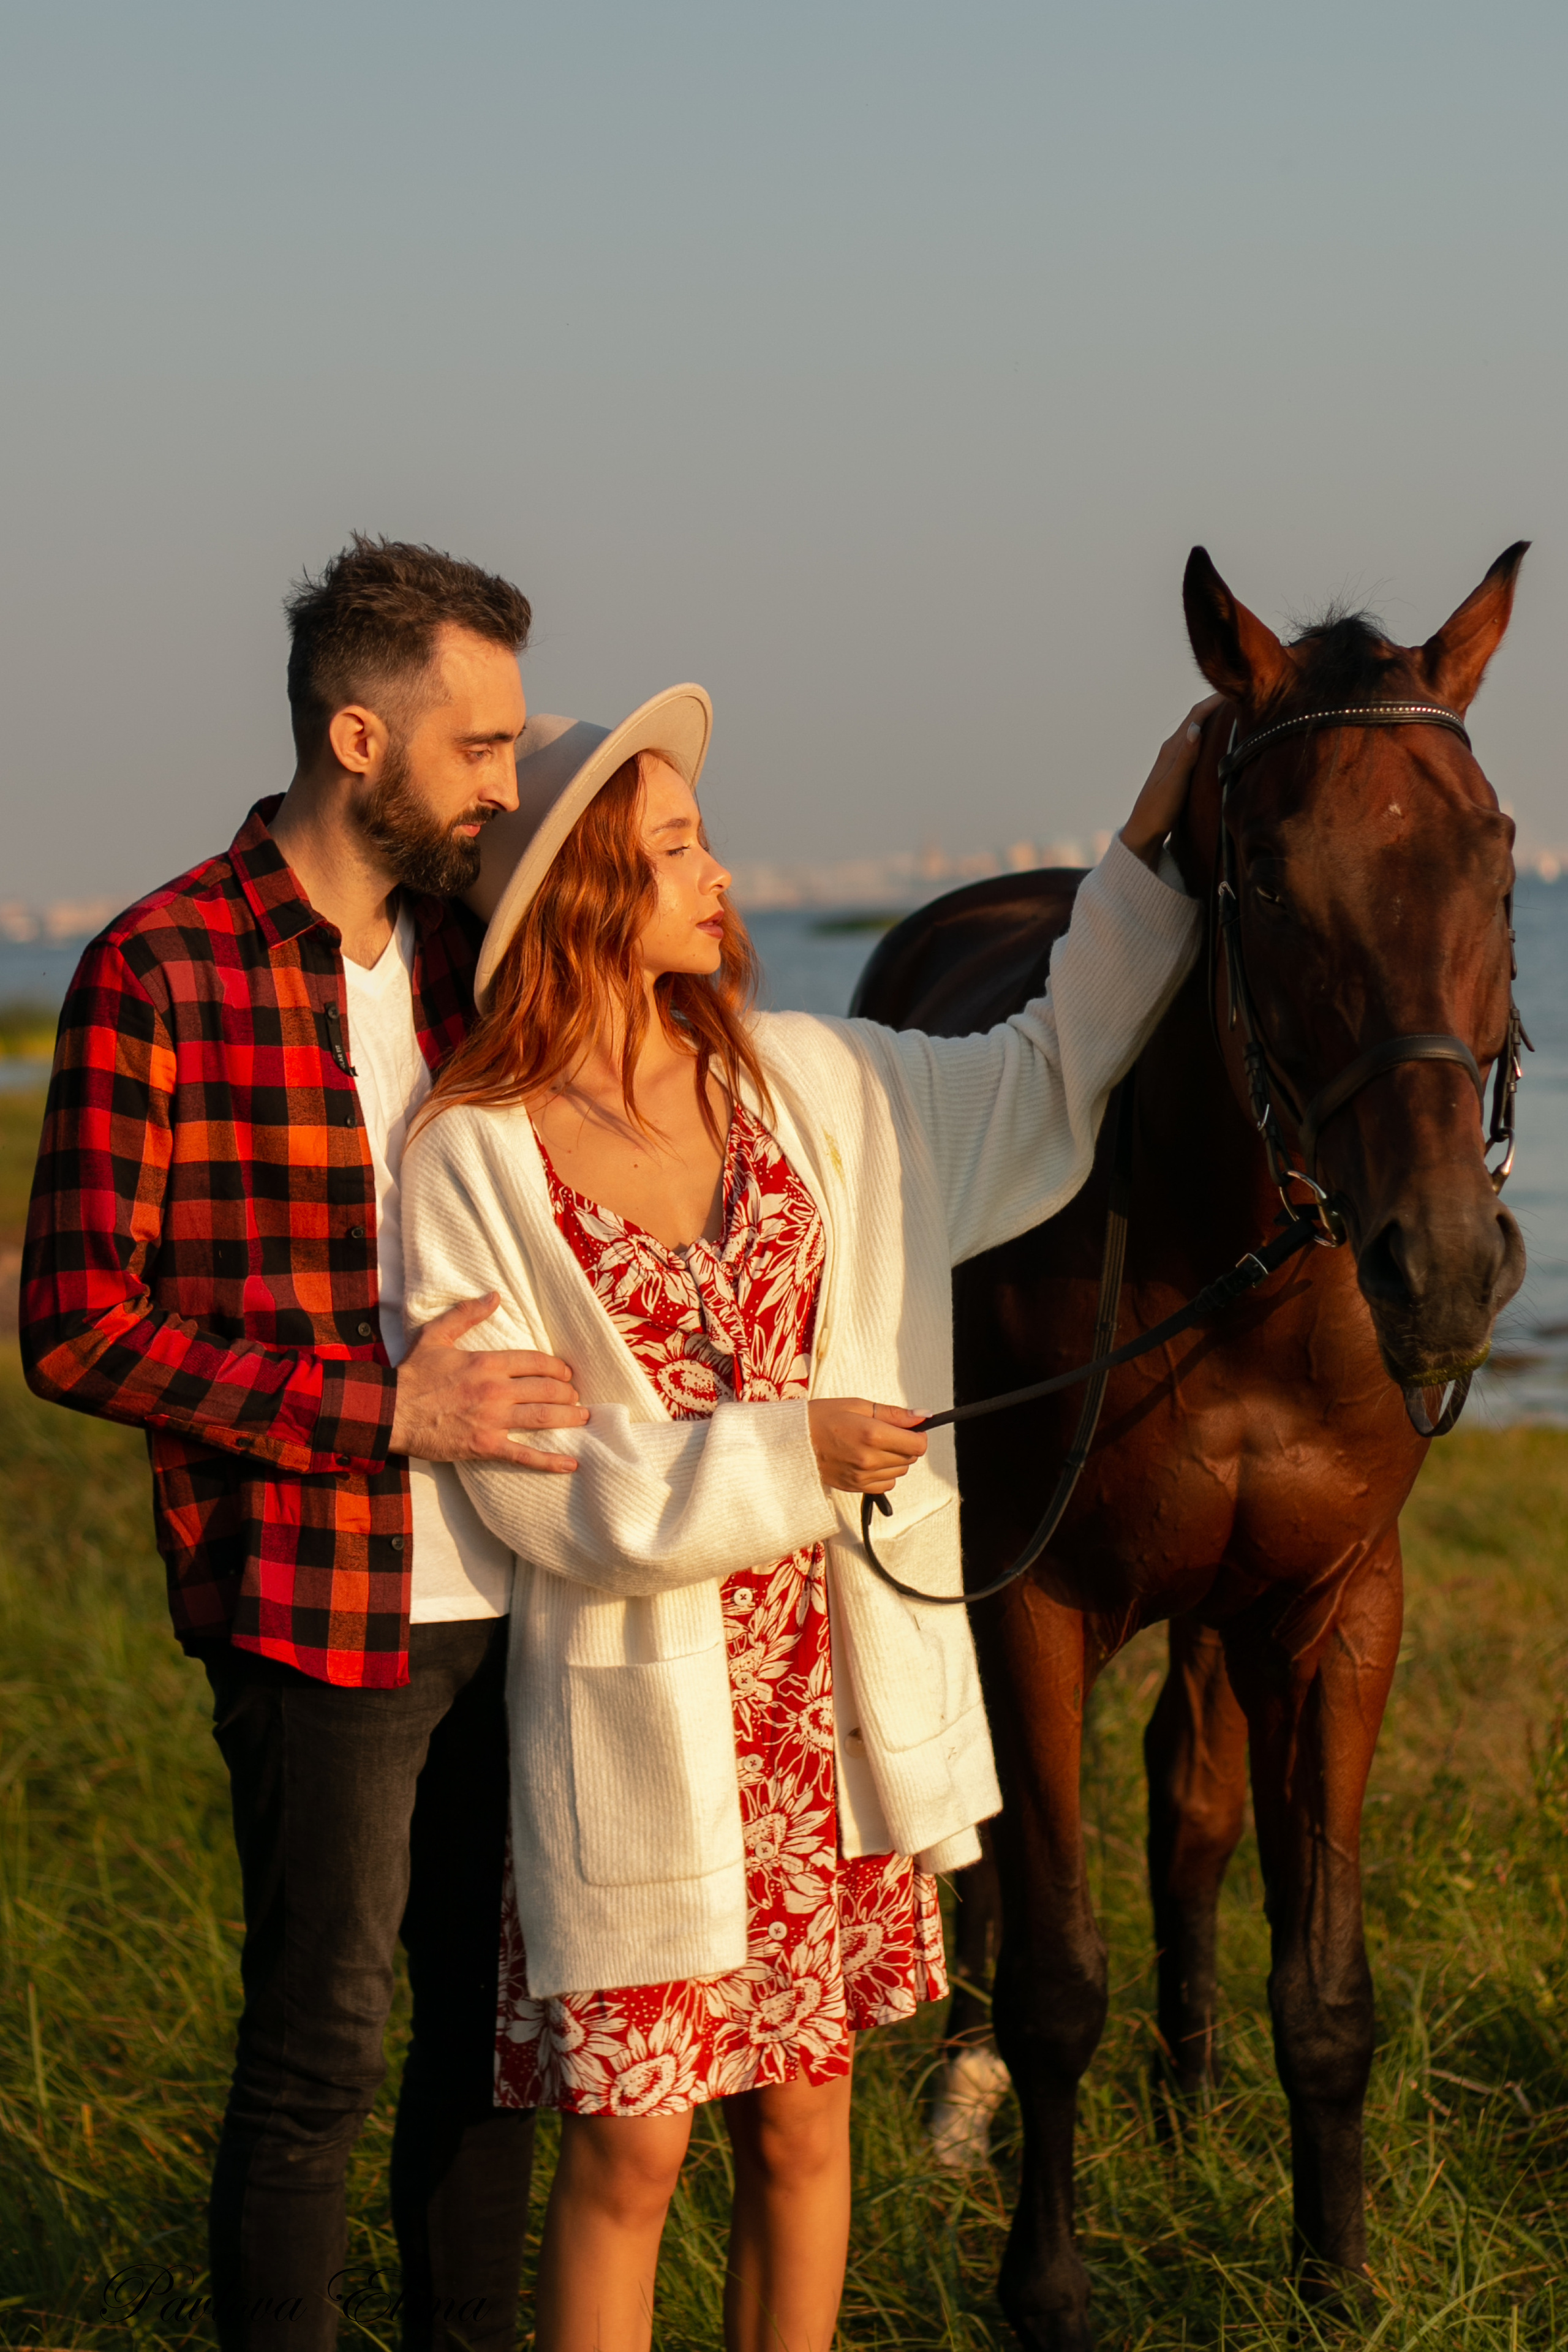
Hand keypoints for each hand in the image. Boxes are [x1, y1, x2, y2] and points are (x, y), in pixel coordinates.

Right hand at [390, 1294, 587, 1470]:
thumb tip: (495, 1296)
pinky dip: (550, 1461)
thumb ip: (466, 1314)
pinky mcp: (485, 1446)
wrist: (389, 1412)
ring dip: (569, 1418)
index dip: (556, 1367)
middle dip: (567, 1393)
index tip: (565, 1373)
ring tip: (583, 1418)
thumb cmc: (411, 1374)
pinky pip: (525, 1455)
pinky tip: (571, 1463)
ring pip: (543, 1418)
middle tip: (575, 1397)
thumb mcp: (436, 1335)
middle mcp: (496, 1390)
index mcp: (487, 1362)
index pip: (536, 1361)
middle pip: (546, 1389)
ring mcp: (493, 1420)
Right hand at [808, 1398, 927, 1494]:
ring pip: (900, 1472)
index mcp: (872, 1434)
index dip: (918, 1435)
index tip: (909, 1429)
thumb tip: (923, 1416)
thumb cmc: (822, 1418)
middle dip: (904, 1445)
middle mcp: (870, 1459)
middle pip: (910, 1458)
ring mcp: (863, 1476)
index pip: (917, 1445)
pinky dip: (883, 1474)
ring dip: (894, 1459)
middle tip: (885, 1433)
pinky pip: (886, 1485)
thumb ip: (893, 1413)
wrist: (793, 1441)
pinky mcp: (856, 1487)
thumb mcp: (858, 1405)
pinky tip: (868, 1460)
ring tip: (873, 1446)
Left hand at [1119, 693, 1225, 866]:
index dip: (1214, 700)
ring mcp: (1174, 757)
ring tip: (1233, 706)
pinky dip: (1209, 731)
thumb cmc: (1158, 809)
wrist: (1144, 830)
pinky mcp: (1177, 766)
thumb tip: (1196, 727)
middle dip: (1216, 703)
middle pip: (1196, 717)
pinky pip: (1195, 741)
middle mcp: (1172, 748)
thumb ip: (1186, 757)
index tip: (1235, 689)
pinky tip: (1218, 734)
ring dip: (1213, 715)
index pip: (1196, 715)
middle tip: (1240, 692)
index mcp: (1172, 748)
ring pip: (1196, 727)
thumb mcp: (1174, 784)